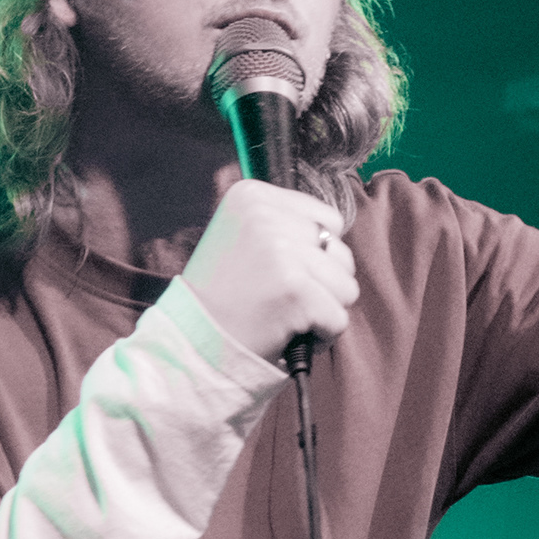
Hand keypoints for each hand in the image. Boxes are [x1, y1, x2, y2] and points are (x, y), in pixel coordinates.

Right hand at [184, 177, 356, 360]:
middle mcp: (265, 216)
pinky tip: (289, 333)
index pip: (328, 219)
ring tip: (284, 315)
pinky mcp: (296, 291)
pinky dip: (322, 334)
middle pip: (340, 251)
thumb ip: (285, 224)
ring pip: (346, 286)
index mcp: (252, 195)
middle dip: (322, 282)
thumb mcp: (241, 235)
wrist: (191, 342)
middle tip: (280, 298)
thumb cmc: (222, 296)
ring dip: (324, 309)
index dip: (313, 254)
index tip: (278, 272)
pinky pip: (339, 318)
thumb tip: (335, 233)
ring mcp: (281, 252)